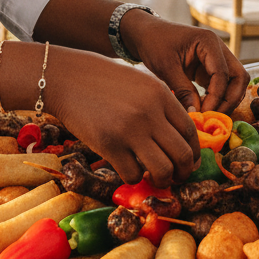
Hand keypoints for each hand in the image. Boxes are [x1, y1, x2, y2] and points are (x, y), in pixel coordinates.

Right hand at [44, 49, 200, 186]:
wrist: (66, 77)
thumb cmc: (102, 79)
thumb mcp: (139, 82)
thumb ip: (159, 104)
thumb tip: (176, 137)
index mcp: (160, 94)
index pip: (190, 131)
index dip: (193, 152)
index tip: (188, 162)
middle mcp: (150, 112)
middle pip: (182, 155)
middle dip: (182, 172)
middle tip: (175, 177)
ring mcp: (129, 130)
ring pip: (163, 170)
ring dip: (161, 180)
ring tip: (153, 177)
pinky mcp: (109, 145)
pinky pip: (132, 175)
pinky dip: (133, 178)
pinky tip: (127, 169)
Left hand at [121, 9, 248, 115]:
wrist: (145, 33)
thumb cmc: (154, 43)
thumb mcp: (166, 67)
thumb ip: (182, 90)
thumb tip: (196, 114)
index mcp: (209, 42)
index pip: (223, 74)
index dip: (216, 97)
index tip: (204, 114)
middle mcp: (218, 48)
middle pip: (239, 77)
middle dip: (229, 99)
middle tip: (214, 117)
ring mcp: (216, 57)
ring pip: (234, 82)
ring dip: (226, 100)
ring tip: (209, 115)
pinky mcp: (209, 68)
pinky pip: (223, 84)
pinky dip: (218, 97)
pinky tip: (205, 108)